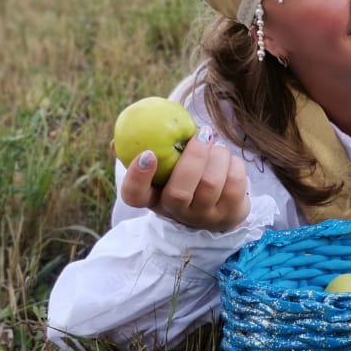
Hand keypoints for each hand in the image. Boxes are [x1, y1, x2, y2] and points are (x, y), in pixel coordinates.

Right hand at [116, 128, 250, 231]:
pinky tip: (229, 161)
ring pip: (211, 183)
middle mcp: (178, 212)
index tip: (148, 153)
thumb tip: (115, 143)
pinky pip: (235, 182)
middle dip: (194, 157)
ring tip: (217, 147)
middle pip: (180, 191)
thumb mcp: (165, 170)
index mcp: (154, 198)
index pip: (135, 196)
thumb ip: (146, 153)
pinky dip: (234, 163)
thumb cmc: (187, 178)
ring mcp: (205, 217)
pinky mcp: (232, 214)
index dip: (137, 177)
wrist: (223, 204)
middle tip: (203, 134)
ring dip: (218, 155)